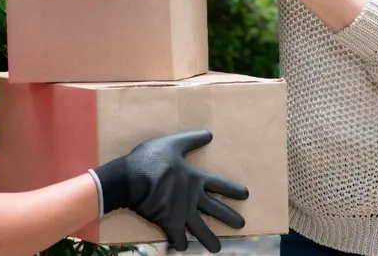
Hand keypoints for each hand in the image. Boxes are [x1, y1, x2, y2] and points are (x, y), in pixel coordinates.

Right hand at [92, 129, 248, 252]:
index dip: (233, 190)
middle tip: (241, 225)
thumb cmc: (152, 159)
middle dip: (229, 218)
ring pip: (200, 230)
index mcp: (195, 179)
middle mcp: (193, 198)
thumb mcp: (172, 143)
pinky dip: (179, 244)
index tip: (245, 195)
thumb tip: (209, 134)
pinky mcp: (169, 223)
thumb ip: (190, 140)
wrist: (132, 179)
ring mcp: (182, 213)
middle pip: (216, 210)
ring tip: (217, 249)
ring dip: (209, 240)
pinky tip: (182, 247)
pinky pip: (176, 237)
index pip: (220, 185)